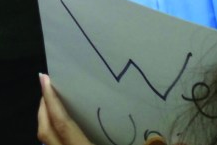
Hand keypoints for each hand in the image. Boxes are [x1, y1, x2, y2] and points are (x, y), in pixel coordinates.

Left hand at [37, 79, 169, 144]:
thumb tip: (173, 140)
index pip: (61, 124)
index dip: (51, 101)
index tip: (44, 78)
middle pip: (45, 133)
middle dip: (43, 109)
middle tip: (47, 89)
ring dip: (48, 125)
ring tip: (55, 107)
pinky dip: (56, 141)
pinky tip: (68, 135)